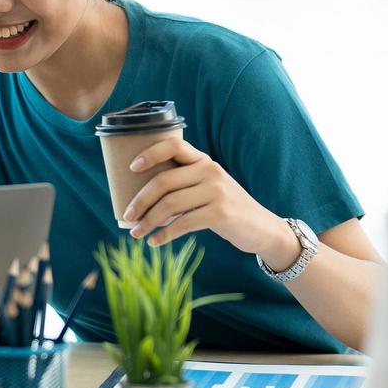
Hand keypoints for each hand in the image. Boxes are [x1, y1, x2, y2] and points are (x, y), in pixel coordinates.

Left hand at [122, 140, 279, 251]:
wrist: (261, 227)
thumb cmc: (224, 207)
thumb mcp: (208, 187)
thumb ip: (183, 184)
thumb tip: (141, 198)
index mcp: (203, 161)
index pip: (174, 145)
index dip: (150, 153)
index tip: (132, 168)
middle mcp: (210, 171)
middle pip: (164, 181)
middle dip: (140, 200)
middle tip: (127, 215)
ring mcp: (216, 192)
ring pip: (170, 204)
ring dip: (148, 221)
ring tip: (136, 233)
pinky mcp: (220, 214)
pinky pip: (183, 224)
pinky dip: (165, 235)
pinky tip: (155, 242)